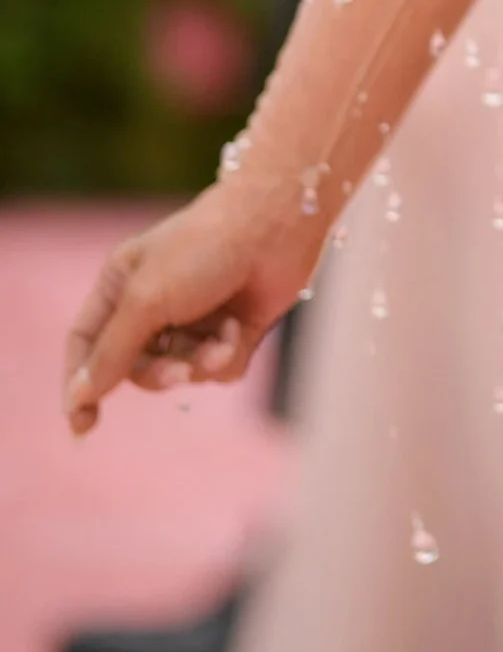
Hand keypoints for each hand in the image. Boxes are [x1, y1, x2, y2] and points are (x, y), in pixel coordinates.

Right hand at [63, 179, 321, 438]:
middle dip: (158, 374)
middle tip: (179, 372)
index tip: (82, 425)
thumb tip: (77, 397)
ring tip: (220, 341)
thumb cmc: (203, 250)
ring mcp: (195, 317)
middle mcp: (154, 302)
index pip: (87, 343)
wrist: (277, 225)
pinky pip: (217, 370)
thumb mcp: (146, 300)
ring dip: (199, 363)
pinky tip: (239, 327)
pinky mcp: (231, 329)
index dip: (81, 384)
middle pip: (134, 367)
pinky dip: (228, 355)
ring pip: (179, 373)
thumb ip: (111, 352)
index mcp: (121, 284)